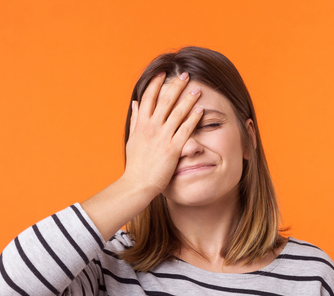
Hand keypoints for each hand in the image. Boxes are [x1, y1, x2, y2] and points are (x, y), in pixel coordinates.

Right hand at [123, 71, 203, 194]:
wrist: (137, 184)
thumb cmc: (135, 164)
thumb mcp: (132, 139)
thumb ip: (135, 120)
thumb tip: (135, 102)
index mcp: (141, 124)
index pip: (148, 98)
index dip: (156, 84)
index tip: (163, 73)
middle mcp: (151, 128)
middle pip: (165, 101)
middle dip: (176, 86)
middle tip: (185, 74)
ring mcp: (162, 137)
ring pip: (177, 113)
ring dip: (188, 99)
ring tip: (198, 89)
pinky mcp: (172, 149)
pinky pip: (185, 130)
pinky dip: (193, 119)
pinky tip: (201, 110)